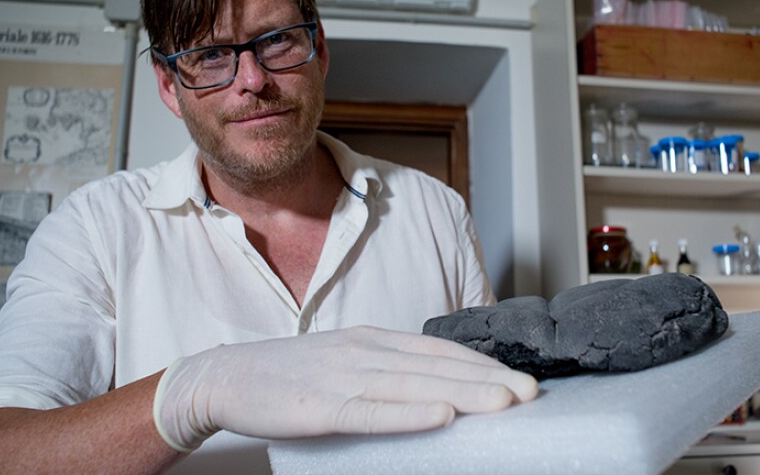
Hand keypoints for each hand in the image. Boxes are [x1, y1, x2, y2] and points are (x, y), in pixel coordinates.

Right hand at [153, 326, 538, 451]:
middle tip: (531, 393)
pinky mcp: (321, 406)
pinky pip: (370, 411)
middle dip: (487, 379)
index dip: (481, 365)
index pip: (438, 351)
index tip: (518, 380)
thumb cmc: (292, 373)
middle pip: (436, 366)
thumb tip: (435, 390)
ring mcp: (342, 376)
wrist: (228, 375)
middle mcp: (365, 351)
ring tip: (504, 404)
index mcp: (373, 340)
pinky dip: (408, 415)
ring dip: (463, 394)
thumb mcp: (346, 360)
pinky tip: (440, 418)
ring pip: (413, 386)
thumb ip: (386, 370)